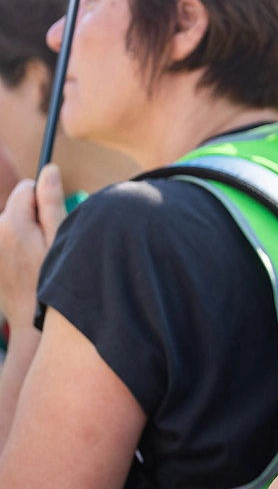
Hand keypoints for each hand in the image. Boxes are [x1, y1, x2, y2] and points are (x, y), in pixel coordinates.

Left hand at [0, 165, 65, 328]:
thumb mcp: (61, 239)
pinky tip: (20, 268)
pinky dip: (11, 249)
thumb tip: (49, 169)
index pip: (27, 187)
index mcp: (13, 221)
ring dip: (20, 236)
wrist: (30, 319)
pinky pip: (4, 241)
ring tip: (32, 261)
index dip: (43, 203)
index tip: (50, 226)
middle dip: (30, 220)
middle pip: (15, 207)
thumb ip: (52, 202)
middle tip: (43, 248)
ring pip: (8, 224)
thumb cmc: (51, 279)